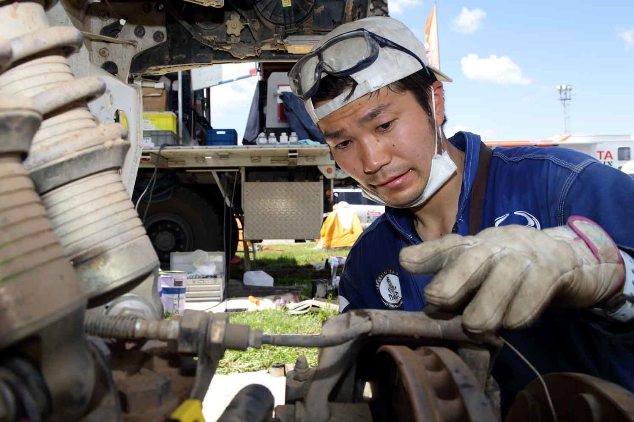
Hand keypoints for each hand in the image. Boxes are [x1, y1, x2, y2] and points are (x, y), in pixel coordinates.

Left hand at [399, 217, 624, 332]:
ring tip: (479, 326)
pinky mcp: (550, 273)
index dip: (425, 255)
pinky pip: (529, 299)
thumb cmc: (511, 269)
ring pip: (496, 284)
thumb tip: (432, 309)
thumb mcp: (480, 271)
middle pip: (467, 261)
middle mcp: (494, 245)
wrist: (568, 259)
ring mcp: (522, 257)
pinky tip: (513, 322)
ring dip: (484, 311)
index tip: (406, 263)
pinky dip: (517, 316)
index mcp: (473, 246)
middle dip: (450, 285)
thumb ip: (455, 285)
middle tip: (442, 304)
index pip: (447, 247)